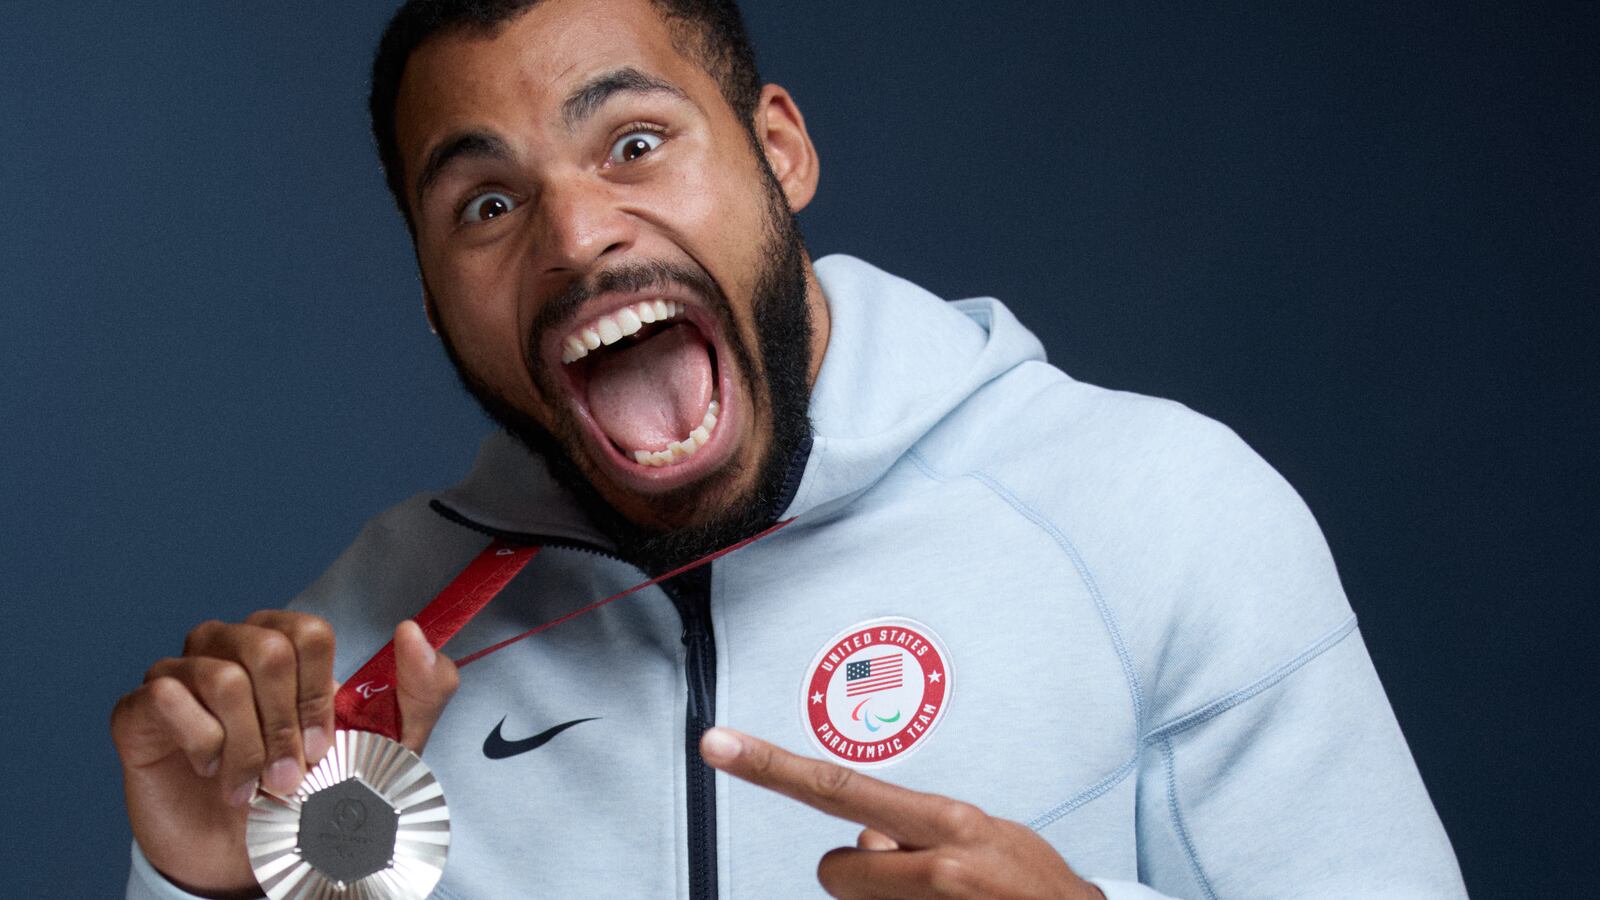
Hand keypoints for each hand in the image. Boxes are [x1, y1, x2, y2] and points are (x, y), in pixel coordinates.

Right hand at [110, 613, 458, 896]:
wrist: (245, 857)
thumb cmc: (313, 794)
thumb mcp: (389, 749)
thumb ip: (422, 689)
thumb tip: (413, 631)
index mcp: (288, 645)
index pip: (308, 631)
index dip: (317, 695)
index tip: (323, 746)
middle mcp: (232, 644)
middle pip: (268, 649)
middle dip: (285, 727)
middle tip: (287, 778)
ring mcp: (182, 670)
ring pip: (221, 676)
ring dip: (246, 747)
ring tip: (250, 788)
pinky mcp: (139, 707)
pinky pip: (168, 696)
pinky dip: (200, 745)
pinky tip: (207, 771)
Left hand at [701, 728, 1103, 899]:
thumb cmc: (1031, 887)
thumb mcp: (982, 836)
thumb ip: (917, 828)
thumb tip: (862, 837)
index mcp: (947, 825)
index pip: (838, 788)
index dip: (770, 767)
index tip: (718, 745)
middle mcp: (938, 866)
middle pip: (834, 869)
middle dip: (860, 876)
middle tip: (912, 882)